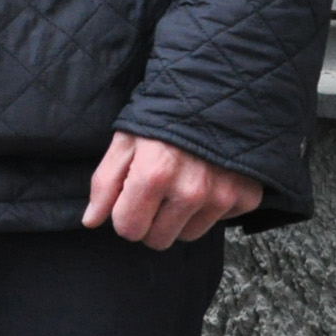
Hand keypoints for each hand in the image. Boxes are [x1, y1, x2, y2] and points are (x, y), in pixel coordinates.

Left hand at [82, 131, 261, 248]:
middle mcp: (191, 191)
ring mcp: (222, 197)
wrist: (215, 94)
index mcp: (154, 175)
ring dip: (179, 218)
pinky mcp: (245, 198)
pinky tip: (206, 180)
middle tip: (154, 194)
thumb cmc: (162, 118)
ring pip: (188, 236)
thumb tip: (90, 221)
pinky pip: (217, 222)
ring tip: (180, 184)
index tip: (129, 199)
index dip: (124, 216)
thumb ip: (105, 184)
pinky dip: (209, 208)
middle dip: (150, 222)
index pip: (129, 230)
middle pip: (158, 240)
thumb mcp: (125, 142)